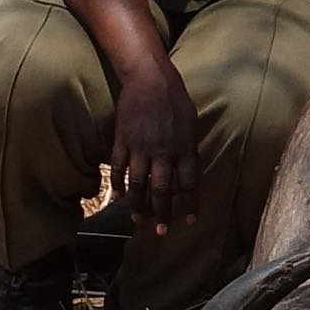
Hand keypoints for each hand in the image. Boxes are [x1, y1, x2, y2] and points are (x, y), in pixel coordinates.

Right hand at [107, 61, 206, 231]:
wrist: (149, 78)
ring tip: (137, 220)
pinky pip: (118, 168)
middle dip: (162, 213)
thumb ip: (189, 149)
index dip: (189, 204)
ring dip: (138, 205)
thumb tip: (188, 172)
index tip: (189, 221)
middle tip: (160, 231)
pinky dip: (118, 185)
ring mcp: (141, 146)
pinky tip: (117, 197)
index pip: (189, 184)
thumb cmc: (175, 99)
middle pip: (162, 190)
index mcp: (184, 147)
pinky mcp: (123, 140)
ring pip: (138, 184)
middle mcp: (163, 151)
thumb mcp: (191, 124)